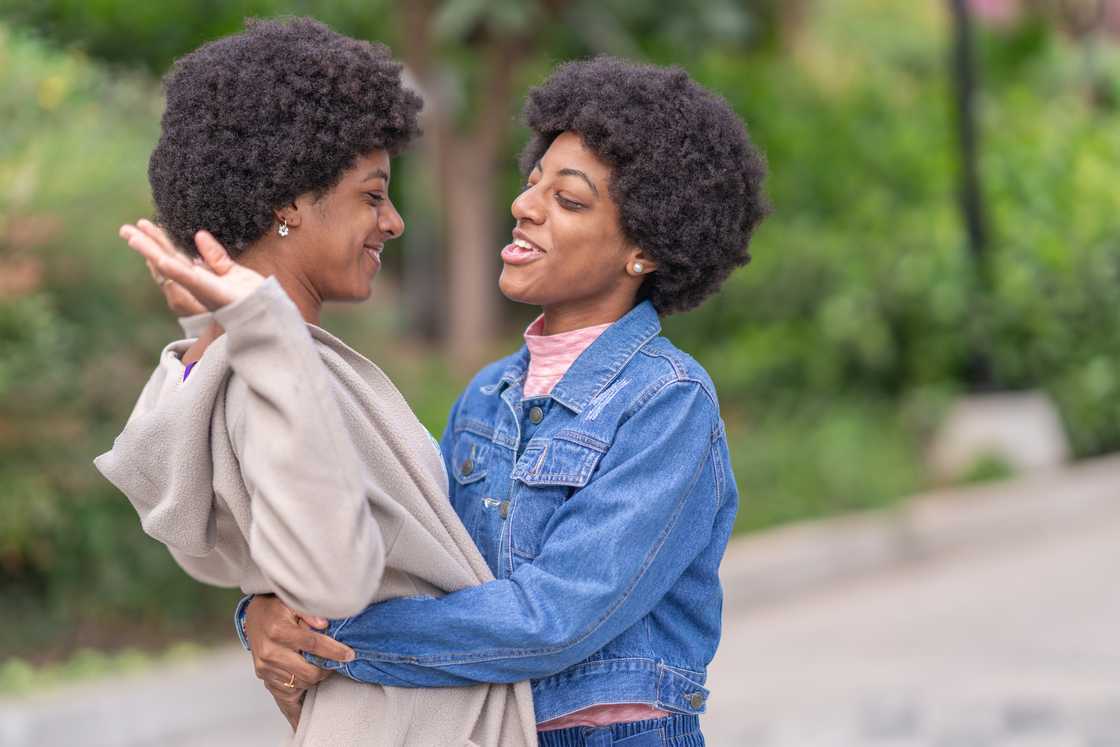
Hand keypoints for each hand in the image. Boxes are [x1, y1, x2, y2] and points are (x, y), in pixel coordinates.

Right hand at [119, 220, 264, 310]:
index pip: (175, 255)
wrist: (266, 312)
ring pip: (168, 266)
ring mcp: (198, 287)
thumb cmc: (252, 298)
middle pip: (166, 258)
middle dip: (146, 243)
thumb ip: (215, 256)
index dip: (160, 240)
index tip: (146, 226)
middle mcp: (195, 283)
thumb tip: (199, 235)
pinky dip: (170, 268)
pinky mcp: (206, 290)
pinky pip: (185, 278)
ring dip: (149, 251)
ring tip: (131, 236)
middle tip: (125, 228)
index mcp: (201, 277)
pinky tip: (158, 258)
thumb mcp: (233, 271)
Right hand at [244, 594, 355, 726]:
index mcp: (278, 630)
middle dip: (326, 669)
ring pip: (300, 683)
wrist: (255, 615)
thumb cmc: (277, 607)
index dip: (334, 651)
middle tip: (336, 662)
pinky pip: (287, 690)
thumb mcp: (293, 602)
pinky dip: (302, 684)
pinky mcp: (263, 675)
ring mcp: (265, 666)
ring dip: (315, 677)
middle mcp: (269, 651)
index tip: (349, 655)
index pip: (312, 644)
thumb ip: (309, 612)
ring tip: (322, 666)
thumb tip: (324, 624)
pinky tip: (310, 675)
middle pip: (307, 672)